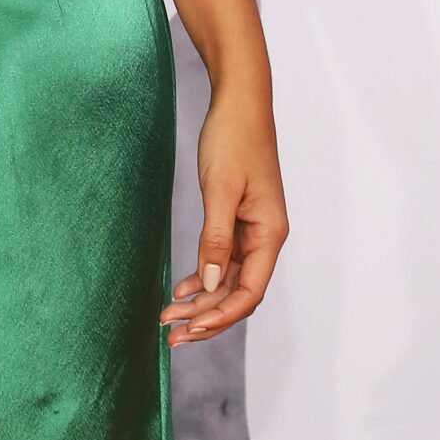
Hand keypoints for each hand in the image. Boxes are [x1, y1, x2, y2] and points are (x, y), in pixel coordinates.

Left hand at [161, 88, 286, 345]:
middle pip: (239, 293)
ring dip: (202, 301)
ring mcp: (252, 230)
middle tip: (171, 335)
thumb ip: (215, 238)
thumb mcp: (221, 190)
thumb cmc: (234, 140)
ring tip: (169, 319)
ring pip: (229, 280)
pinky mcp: (238, 220)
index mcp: (269, 234)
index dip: (221, 315)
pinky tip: (182, 289)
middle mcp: (265, 238)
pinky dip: (203, 277)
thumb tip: (209, 284)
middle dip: (207, 317)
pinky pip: (223, 260)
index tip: (191, 330)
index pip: (250, 291)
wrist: (239, 104)